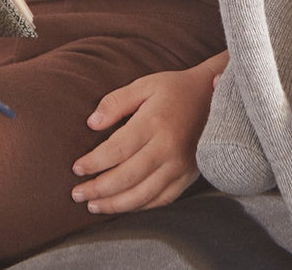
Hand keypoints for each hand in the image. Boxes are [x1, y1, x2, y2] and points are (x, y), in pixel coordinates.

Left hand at [70, 54, 226, 212]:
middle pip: (126, 177)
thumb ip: (116, 101)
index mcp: (154, 123)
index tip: (76, 168)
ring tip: (93, 206)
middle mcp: (167, 148)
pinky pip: (161, 199)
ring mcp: (180, 165)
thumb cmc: (175, 90)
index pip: (116, 150)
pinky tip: (123, 205)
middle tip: (77, 193)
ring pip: (142, 195)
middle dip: (97, 189)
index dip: (93, 163)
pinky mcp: (188, 176)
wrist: (215, 98)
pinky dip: (139, 206)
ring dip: (114, 204)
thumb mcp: (145, 85)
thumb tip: (92, 123)